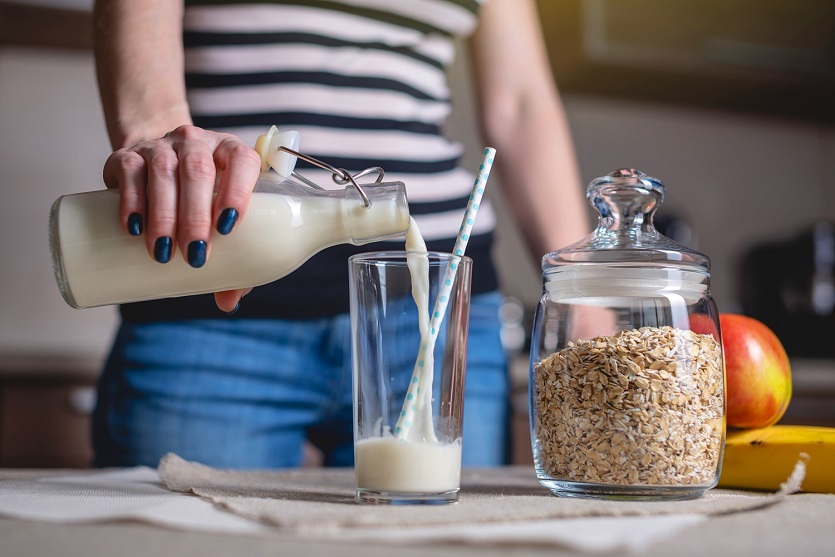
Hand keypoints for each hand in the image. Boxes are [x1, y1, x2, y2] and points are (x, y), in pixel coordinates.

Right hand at [102, 125, 261, 311]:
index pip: (242, 161)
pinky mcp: (127, 155)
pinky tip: (133, 228)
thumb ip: (232, 258)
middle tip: (194, 254)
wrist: (154, 164)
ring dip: (163, 215)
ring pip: (163, 172)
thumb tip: (228, 302)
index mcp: (231, 152)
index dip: (238, 190)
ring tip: (163, 252)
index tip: (228, 227)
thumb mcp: (219, 219)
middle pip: (198, 171)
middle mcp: (197, 143)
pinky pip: (129, 172)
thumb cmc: (201, 199)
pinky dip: (131, 201)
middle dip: (195, 216)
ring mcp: (162, 145)